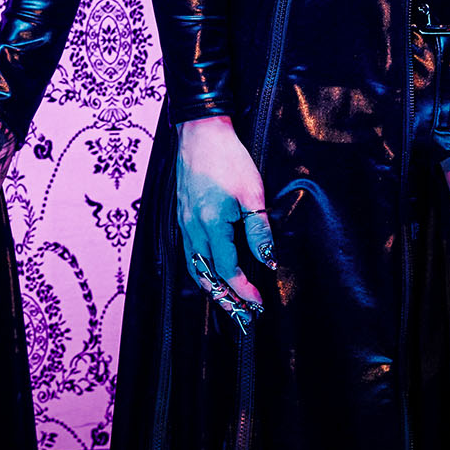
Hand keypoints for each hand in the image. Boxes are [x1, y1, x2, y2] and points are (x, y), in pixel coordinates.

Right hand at [175, 114, 273, 329]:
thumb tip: (268, 262)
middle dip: (224, 298)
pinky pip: (188, 250)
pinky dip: (199, 268)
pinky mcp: (181, 214)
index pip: (226, 269)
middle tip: (242, 318)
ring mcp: (182, 220)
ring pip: (193, 265)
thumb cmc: (229, 158)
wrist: (200, 131)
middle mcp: (191, 226)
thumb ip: (259, 231)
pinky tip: (209, 272)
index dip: (243, 290)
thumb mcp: (252, 193)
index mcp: (210, 223)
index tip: (258, 305)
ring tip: (226, 302)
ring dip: (210, 287)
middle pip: (205, 274)